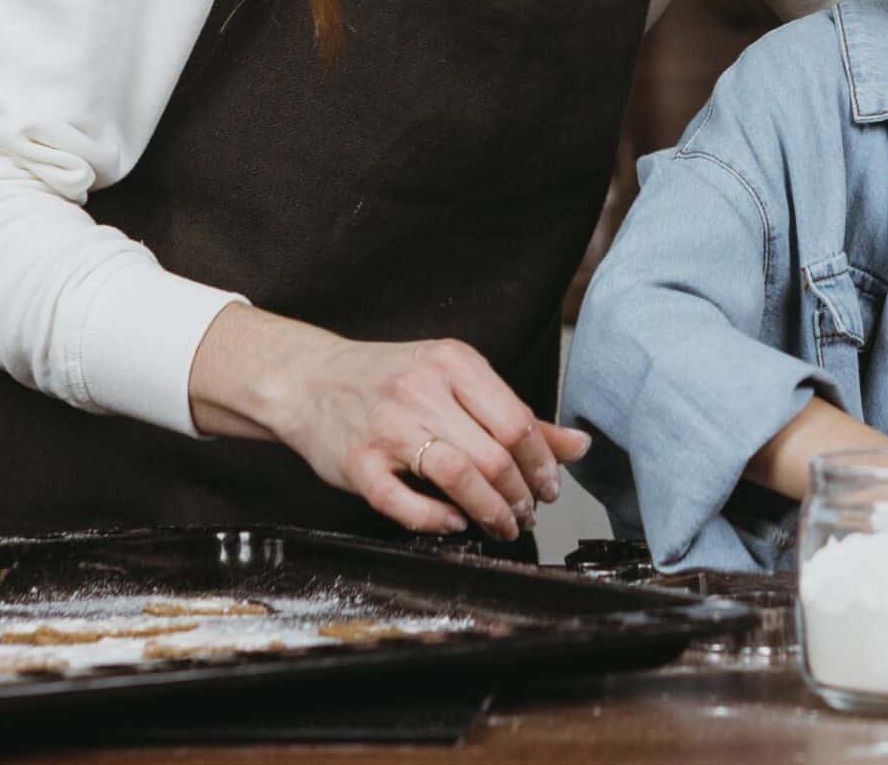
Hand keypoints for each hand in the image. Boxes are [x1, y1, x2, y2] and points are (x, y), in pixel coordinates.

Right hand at [191, 306, 588, 540]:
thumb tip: (579, 447)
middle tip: (528, 514)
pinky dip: (437, 519)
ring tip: (501, 526)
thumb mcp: (455, 381)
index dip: (543, 464)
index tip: (550, 488)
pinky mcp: (357, 463)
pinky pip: (404, 503)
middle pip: (495, 452)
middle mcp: (422, 389)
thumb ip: (515, 414)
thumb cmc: (390, 382)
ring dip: (490, 511)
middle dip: (522, 494)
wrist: (308, 381)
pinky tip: (454, 523)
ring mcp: (387, 426)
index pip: (519, 421)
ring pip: (459, 475)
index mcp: (454, 362)